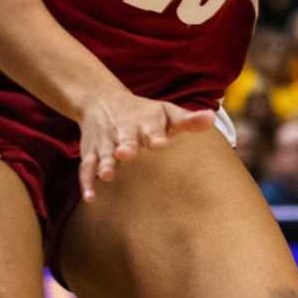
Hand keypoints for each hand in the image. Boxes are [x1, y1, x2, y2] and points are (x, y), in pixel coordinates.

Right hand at [76, 91, 213, 201]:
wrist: (101, 99)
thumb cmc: (144, 112)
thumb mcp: (166, 112)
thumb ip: (188, 120)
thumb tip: (212, 119)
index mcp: (145, 121)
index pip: (152, 127)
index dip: (155, 135)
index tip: (160, 142)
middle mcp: (123, 130)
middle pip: (124, 138)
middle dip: (125, 145)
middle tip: (126, 153)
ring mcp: (106, 142)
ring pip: (104, 153)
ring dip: (105, 163)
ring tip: (107, 175)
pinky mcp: (91, 152)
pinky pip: (86, 167)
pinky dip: (86, 182)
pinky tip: (90, 198)